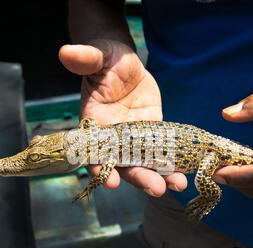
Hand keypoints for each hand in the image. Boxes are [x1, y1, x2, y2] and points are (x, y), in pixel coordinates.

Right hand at [59, 39, 186, 195]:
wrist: (126, 63)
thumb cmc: (107, 59)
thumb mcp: (99, 57)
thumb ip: (86, 59)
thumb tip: (65, 52)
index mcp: (95, 125)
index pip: (94, 153)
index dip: (101, 168)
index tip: (112, 183)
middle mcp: (113, 139)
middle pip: (124, 164)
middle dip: (140, 177)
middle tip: (157, 189)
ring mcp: (134, 140)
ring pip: (145, 163)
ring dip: (161, 176)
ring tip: (178, 184)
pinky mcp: (152, 136)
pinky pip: (161, 153)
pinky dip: (172, 163)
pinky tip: (186, 172)